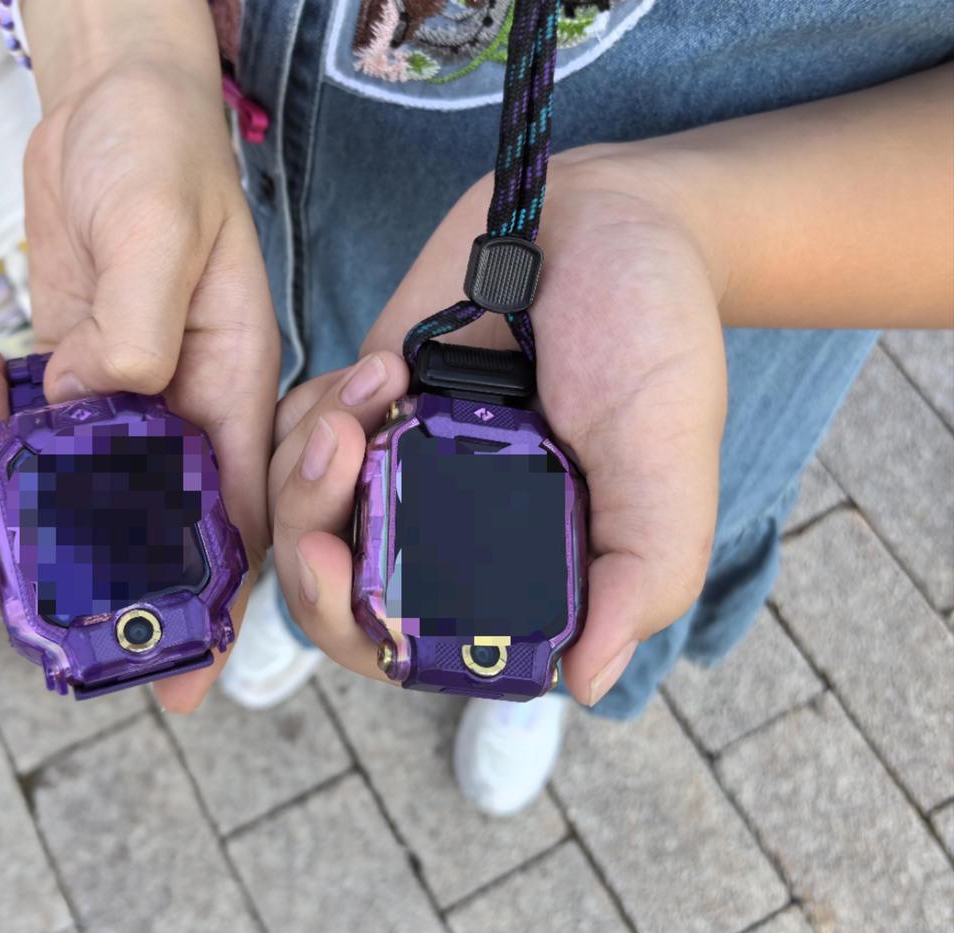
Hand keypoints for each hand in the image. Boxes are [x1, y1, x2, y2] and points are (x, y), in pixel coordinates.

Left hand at [0, 10, 278, 711]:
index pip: (238, 517)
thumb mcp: (161, 228)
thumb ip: (138, 326)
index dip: (213, 605)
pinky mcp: (72, 375)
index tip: (178, 680)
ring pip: (72, 494)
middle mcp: (185, 408)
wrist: (108, 102)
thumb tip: (90, 413)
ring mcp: (125, 397)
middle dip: (71, 577)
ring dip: (5, 514)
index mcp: (236, 389)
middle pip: (144, 526)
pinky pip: (27, 439)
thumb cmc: (160, 152)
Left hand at [268, 149, 726, 705]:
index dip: (351, 622)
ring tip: (369, 390)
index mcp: (517, 571)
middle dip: (308, 526)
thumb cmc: (654, 338)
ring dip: (307, 459)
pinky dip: (311, 410)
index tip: (328, 559)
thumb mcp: (666, 459)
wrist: (610, 218)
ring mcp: (403, 467)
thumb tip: (587, 680)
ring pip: (301, 507)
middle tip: (334, 454)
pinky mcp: (371, 405)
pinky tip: (372, 372)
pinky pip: (298, 435)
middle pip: (331, 580)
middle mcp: (451, 532)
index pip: (410, 644)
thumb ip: (641, 571)